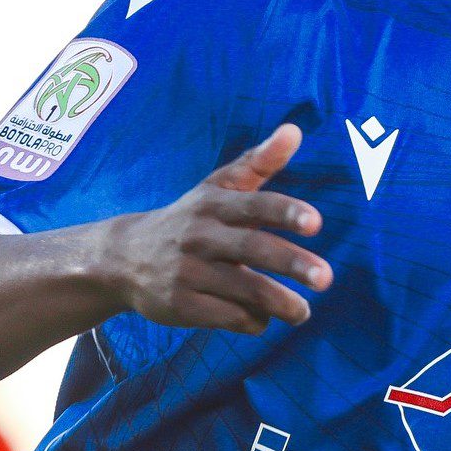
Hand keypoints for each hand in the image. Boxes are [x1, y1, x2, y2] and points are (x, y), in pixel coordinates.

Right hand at [101, 124, 332, 333]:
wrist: (124, 257)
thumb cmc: (189, 218)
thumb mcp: (218, 186)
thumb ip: (259, 161)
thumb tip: (295, 130)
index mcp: (214, 204)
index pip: (255, 205)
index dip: (286, 213)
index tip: (316, 223)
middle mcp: (200, 236)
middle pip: (253, 249)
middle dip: (293, 264)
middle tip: (326, 278)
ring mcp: (188, 272)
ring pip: (244, 290)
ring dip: (281, 303)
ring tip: (304, 311)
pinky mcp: (180, 306)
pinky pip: (227, 317)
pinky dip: (253, 320)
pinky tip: (265, 318)